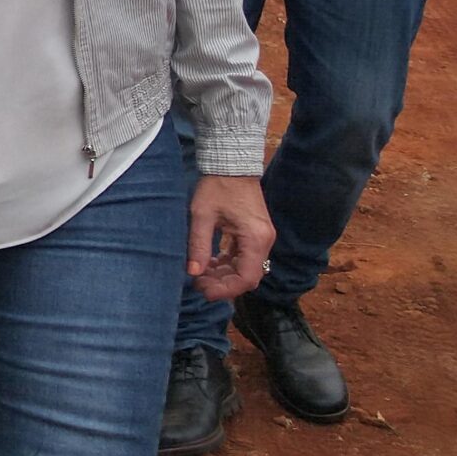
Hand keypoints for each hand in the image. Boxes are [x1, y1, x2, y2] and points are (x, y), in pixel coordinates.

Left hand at [186, 174, 272, 302]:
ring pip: (244, 267)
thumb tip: (192, 273)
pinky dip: (226, 263)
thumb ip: (198, 245)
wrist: (231, 163)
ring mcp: (261, 237)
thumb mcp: (202, 215)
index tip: (204, 292)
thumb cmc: (217, 185)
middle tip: (197, 282)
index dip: (226, 290)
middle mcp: (264, 241)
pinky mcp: (254, 234)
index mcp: (256, 238)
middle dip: (222, 283)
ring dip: (223, 274)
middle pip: (247, 275)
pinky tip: (207, 262)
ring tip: (198, 273)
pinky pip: (242, 256)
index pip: (247, 277)